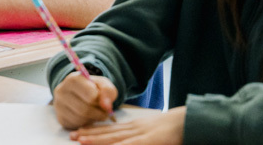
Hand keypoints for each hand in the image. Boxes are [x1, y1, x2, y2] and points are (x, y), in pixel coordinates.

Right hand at [53, 72, 118, 129]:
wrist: (79, 94)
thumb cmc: (93, 88)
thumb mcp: (103, 84)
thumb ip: (108, 91)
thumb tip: (106, 106)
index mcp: (73, 79)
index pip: (91, 95)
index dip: (100, 100)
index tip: (102, 99)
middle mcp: (61, 90)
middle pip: (85, 109)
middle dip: (99, 113)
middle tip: (104, 111)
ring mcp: (58, 105)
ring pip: (81, 118)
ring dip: (94, 119)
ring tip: (97, 113)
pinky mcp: (60, 117)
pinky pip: (76, 125)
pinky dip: (86, 123)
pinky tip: (88, 117)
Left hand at [68, 106, 185, 144]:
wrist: (191, 121)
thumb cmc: (176, 130)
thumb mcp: (154, 133)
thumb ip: (141, 138)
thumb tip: (129, 141)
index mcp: (136, 128)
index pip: (112, 130)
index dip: (95, 131)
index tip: (80, 133)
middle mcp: (135, 129)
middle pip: (109, 133)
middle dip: (89, 135)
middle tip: (72, 136)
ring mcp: (141, 135)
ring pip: (115, 139)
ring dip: (97, 140)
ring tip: (80, 140)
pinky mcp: (148, 141)